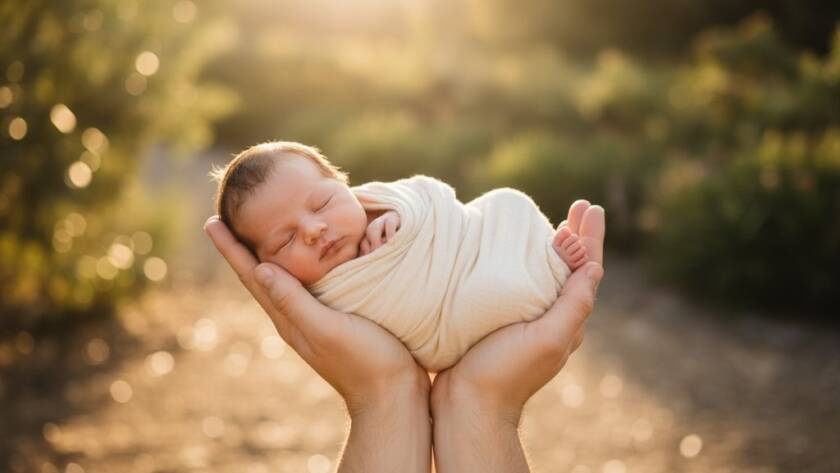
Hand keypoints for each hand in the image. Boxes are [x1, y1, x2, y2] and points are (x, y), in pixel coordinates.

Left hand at [203, 216, 426, 412]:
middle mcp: (296, 316)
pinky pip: (309, 282)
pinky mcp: (337, 317)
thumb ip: (295, 302)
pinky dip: (301, 262)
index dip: (232, 249)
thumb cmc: (364, 361)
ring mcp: (315, 318)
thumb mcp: (327, 329)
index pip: (253, 276)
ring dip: (270, 252)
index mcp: (288, 317)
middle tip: (228, 216)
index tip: (212, 222)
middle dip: (244, 246)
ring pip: (285, 278)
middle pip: (262, 274)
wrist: (393, 394)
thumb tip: (260, 269)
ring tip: (260, 229)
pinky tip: (309, 255)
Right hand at [431, 200, 604, 472]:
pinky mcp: (504, 323)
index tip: (588, 209)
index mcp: (567, 320)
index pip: (587, 270)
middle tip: (579, 207)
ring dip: (554, 247)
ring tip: (555, 224)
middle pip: (572, 269)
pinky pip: (524, 285)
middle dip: (578, 236)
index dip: (590, 238)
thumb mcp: (547, 339)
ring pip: (549, 276)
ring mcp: (529, 322)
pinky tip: (514, 255)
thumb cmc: (505, 372)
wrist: (468, 404)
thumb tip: (595, 268)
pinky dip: (527, 264)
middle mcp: (553, 319)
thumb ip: (573, 305)